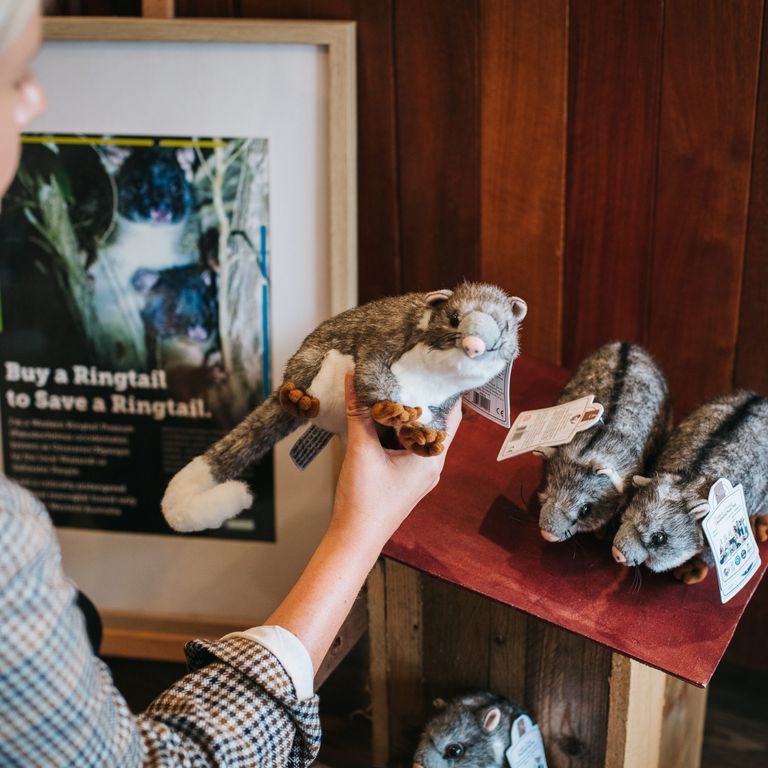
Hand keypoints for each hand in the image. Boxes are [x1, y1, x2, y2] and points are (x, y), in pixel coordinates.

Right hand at [330, 373, 461, 547]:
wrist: (354, 539)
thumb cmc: (364, 502)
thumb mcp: (361, 450)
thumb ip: (359, 412)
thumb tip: (354, 378)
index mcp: (432, 458)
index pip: (450, 415)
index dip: (444, 389)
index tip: (435, 365)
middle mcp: (432, 464)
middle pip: (435, 422)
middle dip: (423, 397)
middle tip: (412, 368)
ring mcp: (419, 473)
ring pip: (420, 434)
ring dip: (409, 414)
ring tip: (397, 384)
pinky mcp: (405, 477)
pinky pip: (408, 446)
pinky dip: (398, 430)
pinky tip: (383, 416)